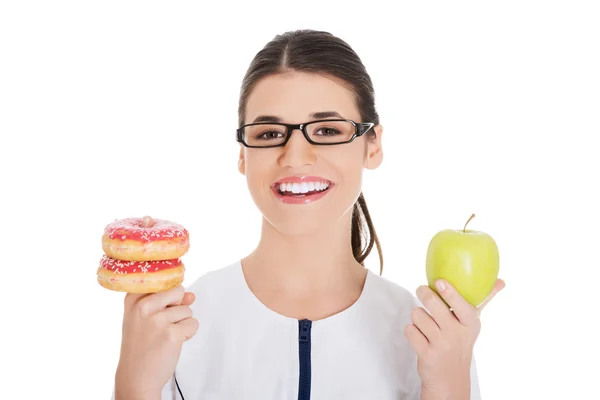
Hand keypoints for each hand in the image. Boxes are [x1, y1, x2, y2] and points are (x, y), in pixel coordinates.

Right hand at [114, 285, 198, 399]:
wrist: (136, 376)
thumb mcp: (146, 318)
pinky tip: (173, 343)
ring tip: (165, 337)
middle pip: (179, 292)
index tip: (159, 307)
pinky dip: (188, 334)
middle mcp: (143, 306)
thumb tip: (191, 295)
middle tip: (162, 326)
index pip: (162, 280)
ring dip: (182, 324)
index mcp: (133, 298)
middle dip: (177, 308)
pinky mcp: (172, 333)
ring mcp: (157, 319)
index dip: (167, 295)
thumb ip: (168, 302)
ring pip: (188, 310)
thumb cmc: (142, 345)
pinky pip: (194, 324)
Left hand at [404, 279, 504, 398]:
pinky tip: (419, 335)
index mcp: (470, 324)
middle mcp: (455, 334)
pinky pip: (410, 330)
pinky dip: (411, 330)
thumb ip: (484, 301)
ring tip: (425, 321)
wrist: (450, 378)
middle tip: (422, 290)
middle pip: (433, 305)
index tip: (440, 282)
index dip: (450, 293)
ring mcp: (440, 345)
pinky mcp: (425, 354)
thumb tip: (501, 281)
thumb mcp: (472, 324)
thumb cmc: (460, 342)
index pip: (462, 306)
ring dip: (417, 315)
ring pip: (418, 315)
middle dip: (424, 293)